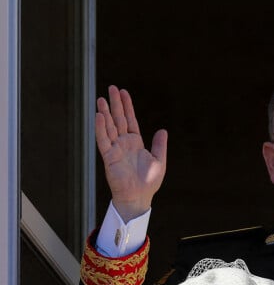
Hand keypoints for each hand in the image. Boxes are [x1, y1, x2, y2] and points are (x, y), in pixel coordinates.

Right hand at [96, 85, 167, 221]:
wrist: (139, 197)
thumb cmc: (148, 183)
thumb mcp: (159, 161)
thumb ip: (160, 145)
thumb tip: (163, 130)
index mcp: (135, 143)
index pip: (130, 120)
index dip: (127, 106)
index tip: (123, 92)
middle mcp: (124, 144)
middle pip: (118, 119)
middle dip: (115, 104)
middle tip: (111, 87)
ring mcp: (115, 149)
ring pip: (109, 127)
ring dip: (105, 113)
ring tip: (102, 99)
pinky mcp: (109, 157)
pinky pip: (104, 140)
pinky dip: (101, 128)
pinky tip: (99, 116)